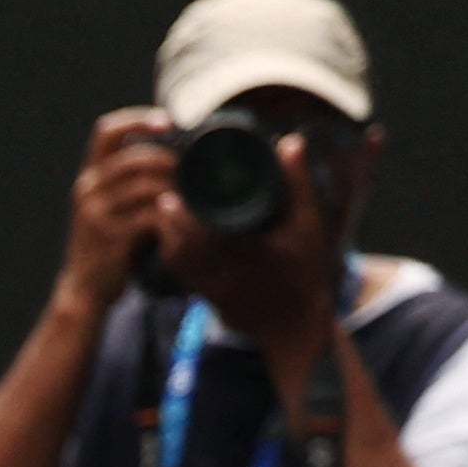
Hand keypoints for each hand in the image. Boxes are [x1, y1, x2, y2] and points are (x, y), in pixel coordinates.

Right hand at [60, 108, 176, 307]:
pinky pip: (149, 215)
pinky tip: (184, 218)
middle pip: (134, 157)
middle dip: (169, 161)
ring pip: (146, 185)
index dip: (138, 119)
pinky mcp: (109, 236)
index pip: (106, 130)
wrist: (85, 287)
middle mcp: (87, 188)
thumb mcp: (110, 205)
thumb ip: (132, 181)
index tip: (169, 123)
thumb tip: (178, 155)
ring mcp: (95, 212)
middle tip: (194, 170)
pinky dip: (171, 215)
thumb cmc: (109, 243)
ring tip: (194, 195)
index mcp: (90, 175)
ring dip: (175, 188)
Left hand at [155, 120, 348, 361]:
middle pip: (180, 244)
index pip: (202, 235)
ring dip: (166, 232)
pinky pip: (178, 268)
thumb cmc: (304, 270)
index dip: (182, 215)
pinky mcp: (202, 293)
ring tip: (162, 205)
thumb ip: (298, 185)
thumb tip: (289, 142)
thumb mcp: (307, 226)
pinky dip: (170, 247)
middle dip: (168, 219)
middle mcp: (221, 274)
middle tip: (160, 191)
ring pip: (174, 256)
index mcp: (246, 256)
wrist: (293, 323)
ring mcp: (208, 286)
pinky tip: (165, 227)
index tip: (171, 193)